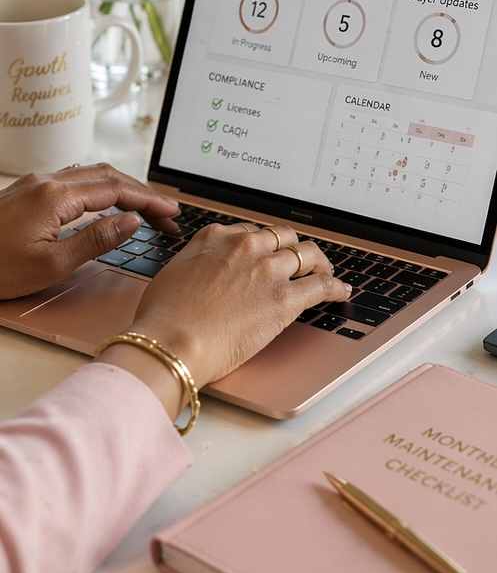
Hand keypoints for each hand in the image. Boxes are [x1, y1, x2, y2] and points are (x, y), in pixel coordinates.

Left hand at [0, 163, 179, 298]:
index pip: (117, 189)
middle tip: (167, 216)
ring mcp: (35, 183)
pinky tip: (110, 206)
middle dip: (143, 193)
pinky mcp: (28, 191)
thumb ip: (97, 239)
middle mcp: (47, 181)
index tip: (172, 212)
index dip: (149, 200)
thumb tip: (133, 220)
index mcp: (56, 196)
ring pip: (92, 175)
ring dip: (124, 189)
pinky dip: (102, 190)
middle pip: (109, 176)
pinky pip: (76, 182)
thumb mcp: (52, 265)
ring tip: (147, 212)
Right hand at [127, 222, 350, 391]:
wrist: (172, 340)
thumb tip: (201, 274)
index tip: (266, 255)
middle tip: (298, 262)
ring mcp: (268, 270)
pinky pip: (322, 284)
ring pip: (308, 254)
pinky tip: (340, 292)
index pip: (250, 232)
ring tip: (324, 273)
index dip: (262, 245)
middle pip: (282, 236)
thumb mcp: (173, 274)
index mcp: (216, 237)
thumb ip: (195, 265)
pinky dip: (336, 287)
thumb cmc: (163, 317)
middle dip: (292, 248)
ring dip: (319, 263)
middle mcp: (245, 246)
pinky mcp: (286, 297)